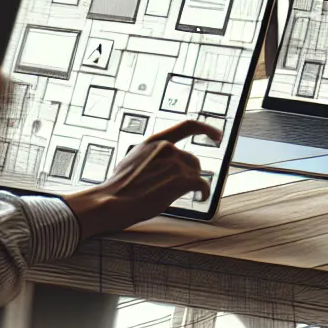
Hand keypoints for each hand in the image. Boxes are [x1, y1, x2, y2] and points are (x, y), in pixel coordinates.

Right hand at [64, 120, 220, 238]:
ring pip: (196, 174)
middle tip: (179, 188)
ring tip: (178, 196)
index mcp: (154, 141)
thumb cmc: (118, 187)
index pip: (187, 126)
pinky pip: (202, 185)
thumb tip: (161, 164)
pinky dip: (203, 192)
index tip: (217, 135)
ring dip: (191, 184)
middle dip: (190, 173)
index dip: (206, 129)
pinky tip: (199, 198)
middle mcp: (166, 148)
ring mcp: (174, 163)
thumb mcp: (132, 161)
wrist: (111, 201)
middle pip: (192, 160)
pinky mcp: (180, 180)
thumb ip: (150, 157)